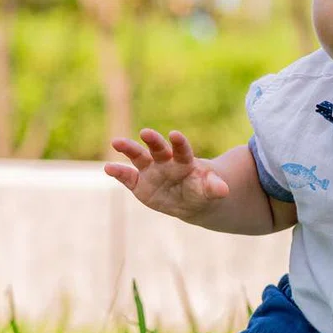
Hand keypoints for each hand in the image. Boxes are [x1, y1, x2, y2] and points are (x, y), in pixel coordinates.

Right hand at [104, 129, 229, 220]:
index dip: (179, 143)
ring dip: (128, 149)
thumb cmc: (201, 190)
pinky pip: (126, 176)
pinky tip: (108, 168)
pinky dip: (118, 172)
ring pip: (138, 156)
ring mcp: (150, 170)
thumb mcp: (209, 191)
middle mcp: (165, 161)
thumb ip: (214, 187)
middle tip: (146, 132)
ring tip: (117, 142)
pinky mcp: (138, 183)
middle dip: (153, 140)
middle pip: (158, 148)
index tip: (175, 134)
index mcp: (184, 161)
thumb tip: (224, 189)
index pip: (182, 150)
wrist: (189, 200)